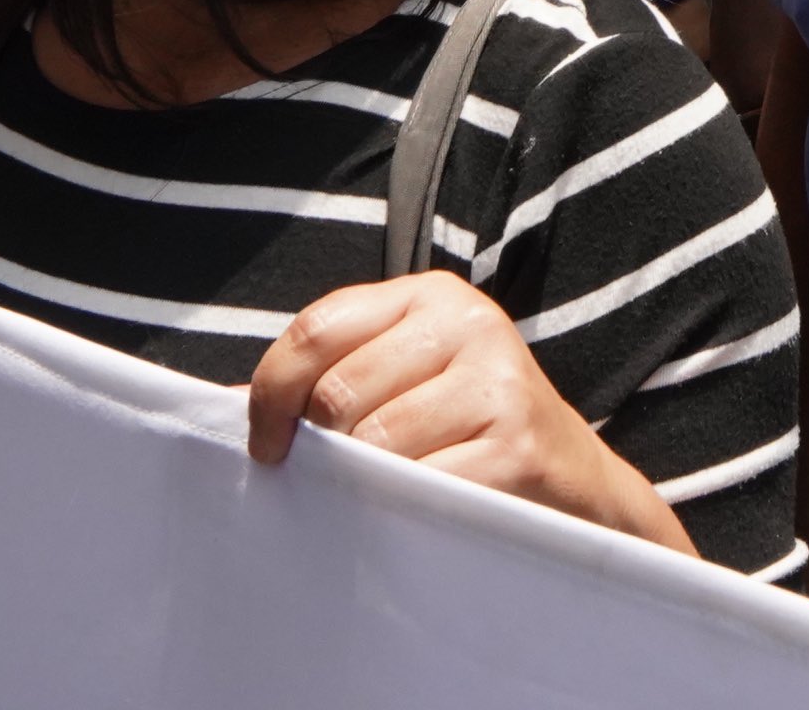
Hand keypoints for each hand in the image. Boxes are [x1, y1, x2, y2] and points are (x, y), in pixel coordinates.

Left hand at [246, 273, 693, 554]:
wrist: (577, 487)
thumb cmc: (472, 433)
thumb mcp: (409, 376)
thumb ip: (335, 373)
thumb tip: (231, 402)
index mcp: (433, 295)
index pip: (317, 330)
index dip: (270, 394)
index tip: (266, 447)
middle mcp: (470, 324)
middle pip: (338, 394)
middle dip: (324, 449)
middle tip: (345, 479)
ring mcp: (499, 383)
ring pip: (374, 445)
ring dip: (366, 486)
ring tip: (393, 493)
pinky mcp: (518, 446)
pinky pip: (420, 487)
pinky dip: (407, 513)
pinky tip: (427, 514)